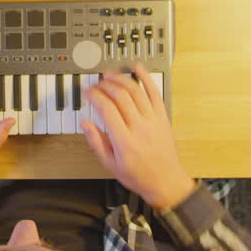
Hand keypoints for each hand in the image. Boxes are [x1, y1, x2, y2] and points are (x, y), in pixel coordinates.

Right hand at [80, 64, 194, 210]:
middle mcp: (139, 128)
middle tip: (96, 84)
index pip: (107, 110)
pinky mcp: (162, 117)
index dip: (94, 96)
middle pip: (120, 97)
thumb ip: (96, 142)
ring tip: (110, 74)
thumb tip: (85, 124)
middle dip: (105, 85)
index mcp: (124, 141)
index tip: (87, 93)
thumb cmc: (139, 175)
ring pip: (136, 92)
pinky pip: (155, 93)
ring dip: (121, 79)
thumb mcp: (110, 165)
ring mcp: (153, 121)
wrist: (166, 181)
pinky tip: (138, 69)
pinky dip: (146, 78)